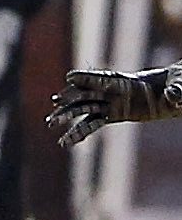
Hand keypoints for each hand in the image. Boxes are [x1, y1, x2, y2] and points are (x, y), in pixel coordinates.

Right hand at [47, 64, 181, 146]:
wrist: (171, 92)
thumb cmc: (177, 87)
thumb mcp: (178, 88)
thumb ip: (175, 92)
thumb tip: (174, 96)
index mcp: (128, 82)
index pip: (103, 79)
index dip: (87, 78)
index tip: (70, 78)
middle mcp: (114, 92)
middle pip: (88, 95)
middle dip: (72, 99)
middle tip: (56, 102)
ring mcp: (111, 104)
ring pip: (85, 110)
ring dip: (68, 116)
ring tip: (50, 123)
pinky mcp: (113, 115)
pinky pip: (92, 124)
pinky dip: (79, 133)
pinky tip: (66, 142)